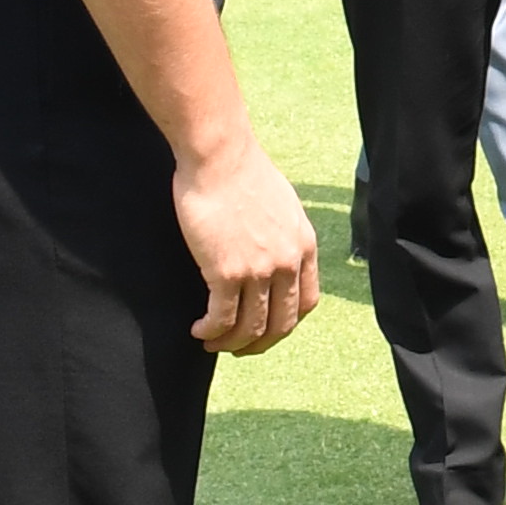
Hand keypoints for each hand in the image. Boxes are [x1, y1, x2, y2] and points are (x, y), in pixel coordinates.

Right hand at [168, 135, 318, 353]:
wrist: (219, 156)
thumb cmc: (242, 172)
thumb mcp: (283, 205)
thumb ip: (284, 234)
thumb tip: (274, 251)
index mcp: (304, 246)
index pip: (306, 303)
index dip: (286, 323)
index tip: (267, 328)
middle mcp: (287, 263)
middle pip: (281, 323)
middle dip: (259, 344)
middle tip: (238, 348)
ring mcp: (259, 271)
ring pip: (250, 327)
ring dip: (231, 343)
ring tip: (212, 343)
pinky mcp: (226, 273)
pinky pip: (221, 319)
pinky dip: (210, 332)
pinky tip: (199, 331)